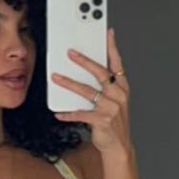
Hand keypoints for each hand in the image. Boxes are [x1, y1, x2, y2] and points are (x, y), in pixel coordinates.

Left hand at [50, 27, 131, 154]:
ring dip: (69, 83)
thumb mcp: (114, 101)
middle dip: (84, 61)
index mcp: (122, 87)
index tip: (107, 32)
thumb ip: (105, 86)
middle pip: (100, 73)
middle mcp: (119, 95)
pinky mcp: (102, 120)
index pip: (117, 63)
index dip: (112, 47)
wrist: (119, 147)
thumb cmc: (113, 122)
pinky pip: (81, 114)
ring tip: (56, 77)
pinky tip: (58, 113)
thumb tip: (85, 70)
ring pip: (87, 91)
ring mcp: (111, 108)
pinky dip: (68, 114)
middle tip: (70, 52)